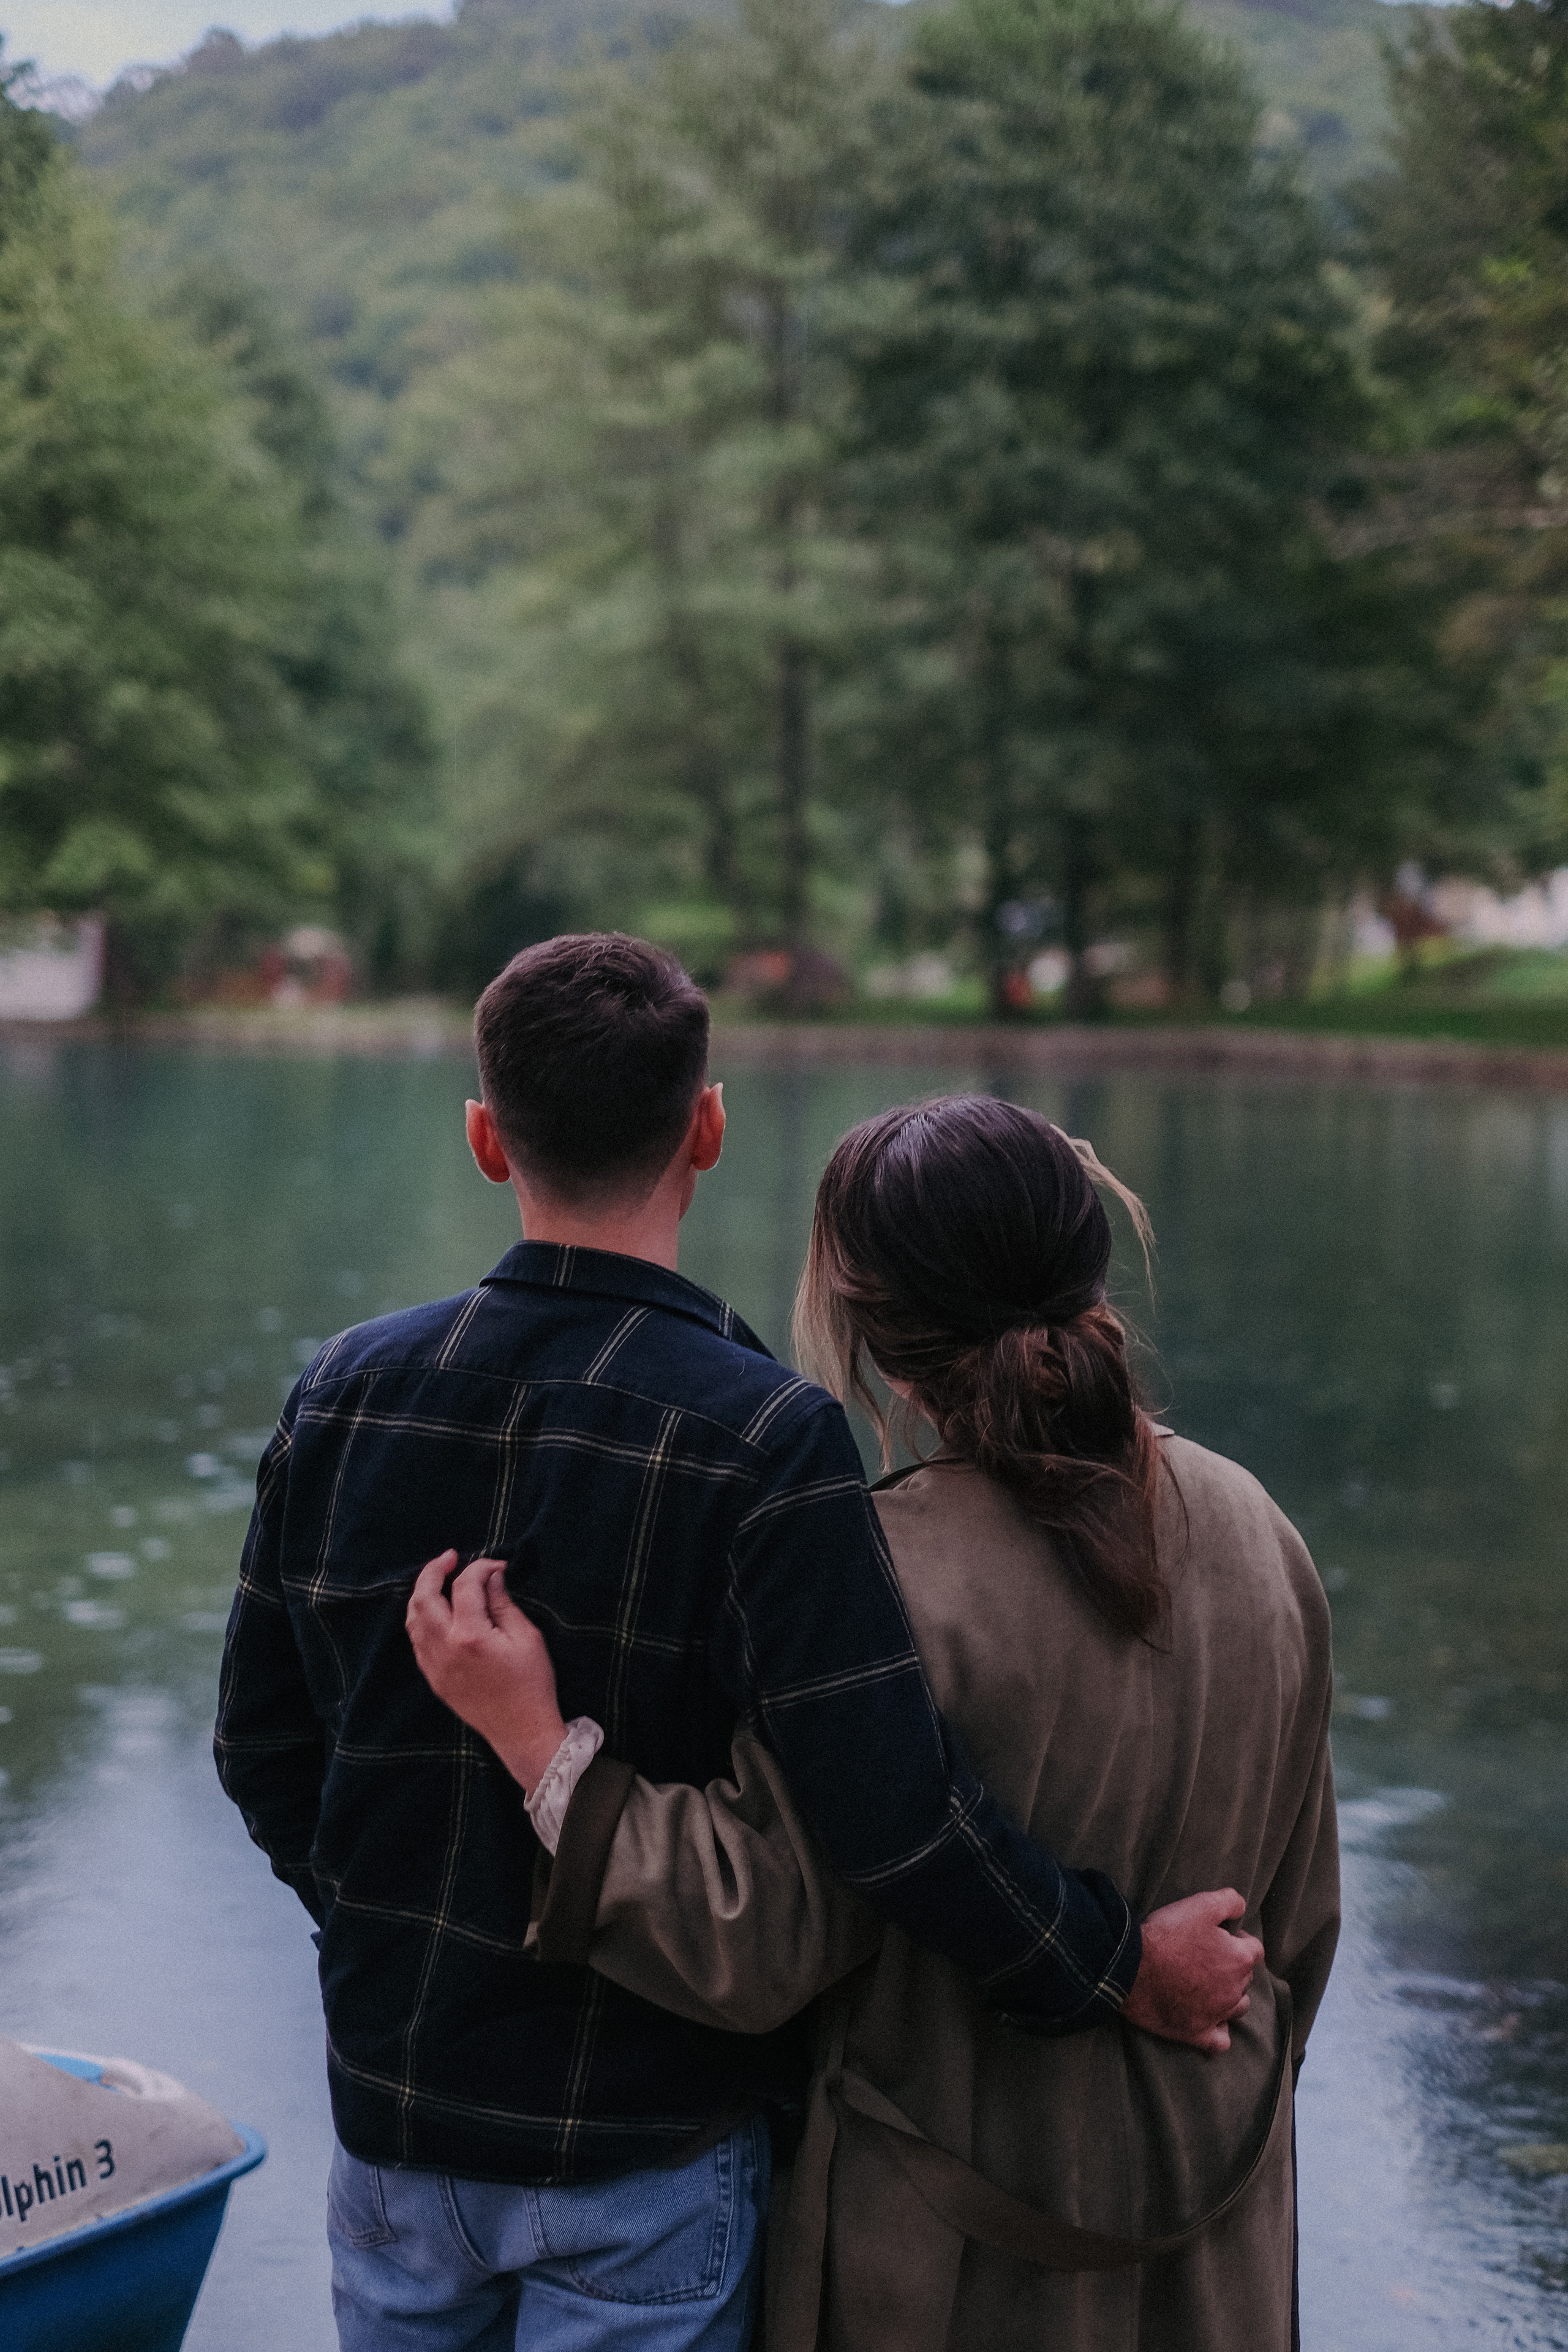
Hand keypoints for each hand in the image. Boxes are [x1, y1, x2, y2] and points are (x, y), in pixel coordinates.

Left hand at [406, 1551, 566, 1793]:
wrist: (521, 1732)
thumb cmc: (532, 1684)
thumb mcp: (526, 1638)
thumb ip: (503, 1604)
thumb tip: (491, 1577)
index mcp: (470, 1636)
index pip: (465, 1586)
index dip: (481, 1568)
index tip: (498, 1566)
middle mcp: (444, 1649)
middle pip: (423, 1597)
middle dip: (434, 1570)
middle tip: (450, 1557)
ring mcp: (434, 1666)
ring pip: (413, 1619)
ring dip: (423, 1593)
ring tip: (440, 1580)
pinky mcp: (433, 1679)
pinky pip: (416, 1640)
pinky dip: (422, 1618)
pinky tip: (438, 1611)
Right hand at [1121, 1889, 1263, 2052]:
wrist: (1132, 1968)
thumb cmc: (1167, 1935)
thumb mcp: (1201, 1905)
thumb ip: (1229, 1901)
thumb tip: (1241, 1907)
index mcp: (1239, 1959)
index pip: (1254, 1949)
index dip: (1239, 1939)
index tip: (1219, 1936)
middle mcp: (1235, 1990)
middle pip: (1245, 1977)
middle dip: (1232, 1966)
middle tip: (1206, 1956)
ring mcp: (1217, 2015)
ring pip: (1238, 2008)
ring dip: (1231, 1996)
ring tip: (1210, 1986)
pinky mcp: (1197, 2033)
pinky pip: (1220, 2041)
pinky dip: (1219, 2031)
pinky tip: (1212, 2022)